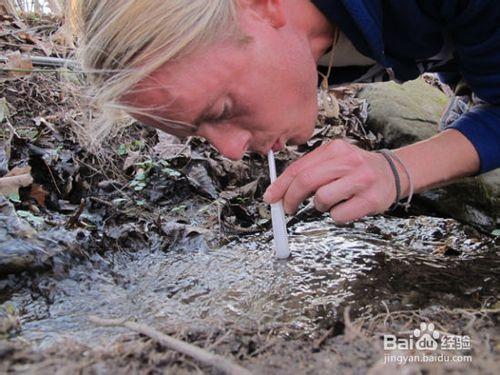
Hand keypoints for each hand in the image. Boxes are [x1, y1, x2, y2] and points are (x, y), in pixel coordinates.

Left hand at [263, 139, 397, 222]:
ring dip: (319, 206)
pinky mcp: (371, 200)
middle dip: (290, 198)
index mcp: (335, 149)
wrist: (393, 173)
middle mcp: (349, 161)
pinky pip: (338, 215)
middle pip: (306, 181)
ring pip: (321, 199)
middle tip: (287, 209)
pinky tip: (345, 207)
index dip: (281, 185)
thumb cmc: (356, 170)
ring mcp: (361, 180)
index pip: (299, 167)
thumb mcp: (334, 160)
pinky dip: (336, 215)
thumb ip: (309, 170)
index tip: (271, 197)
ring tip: (330, 202)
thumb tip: (279, 190)